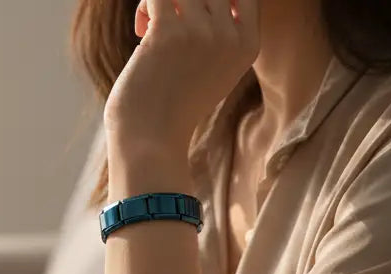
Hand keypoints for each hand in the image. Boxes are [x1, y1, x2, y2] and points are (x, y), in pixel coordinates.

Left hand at [105, 0, 258, 154]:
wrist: (150, 142)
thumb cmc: (174, 108)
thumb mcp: (213, 72)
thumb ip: (219, 36)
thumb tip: (199, 1)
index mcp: (248, 45)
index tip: (193, 14)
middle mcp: (230, 36)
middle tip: (167, 22)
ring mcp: (201, 33)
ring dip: (163, 0)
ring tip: (151, 25)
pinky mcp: (168, 34)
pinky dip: (146, 5)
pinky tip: (142, 31)